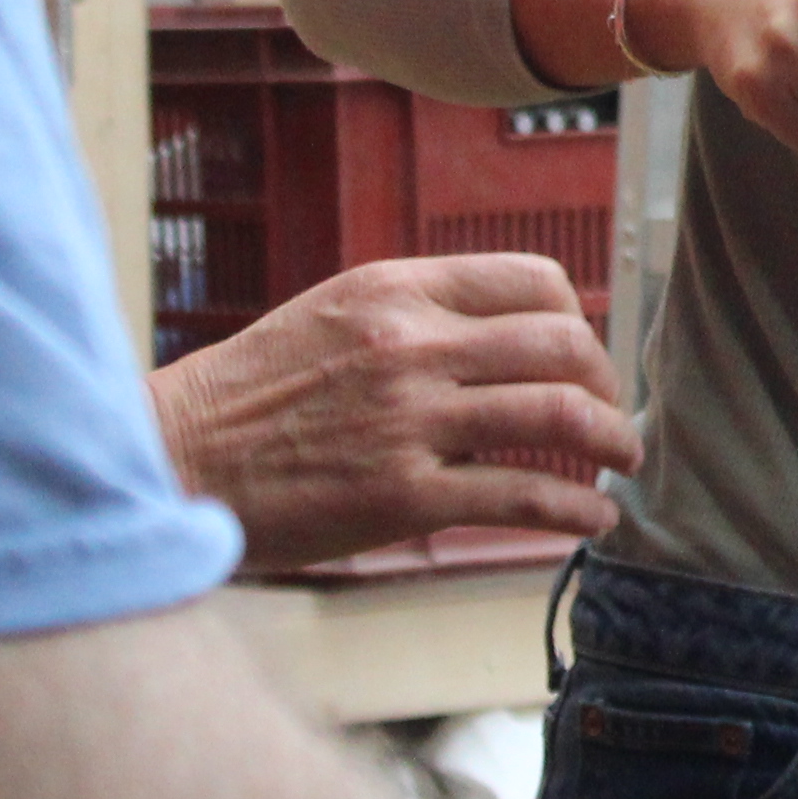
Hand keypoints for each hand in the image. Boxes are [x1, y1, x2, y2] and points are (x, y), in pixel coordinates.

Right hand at [152, 257, 637, 575]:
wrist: (178, 459)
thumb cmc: (253, 394)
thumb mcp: (334, 316)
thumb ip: (417, 317)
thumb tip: (509, 340)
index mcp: (395, 290)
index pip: (535, 280)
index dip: (580, 320)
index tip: (583, 357)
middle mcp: (410, 345)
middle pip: (562, 344)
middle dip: (605, 383)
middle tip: (610, 417)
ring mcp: (410, 420)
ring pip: (557, 415)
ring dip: (608, 443)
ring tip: (619, 465)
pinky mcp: (403, 497)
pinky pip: (524, 496)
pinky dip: (576, 507)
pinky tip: (590, 518)